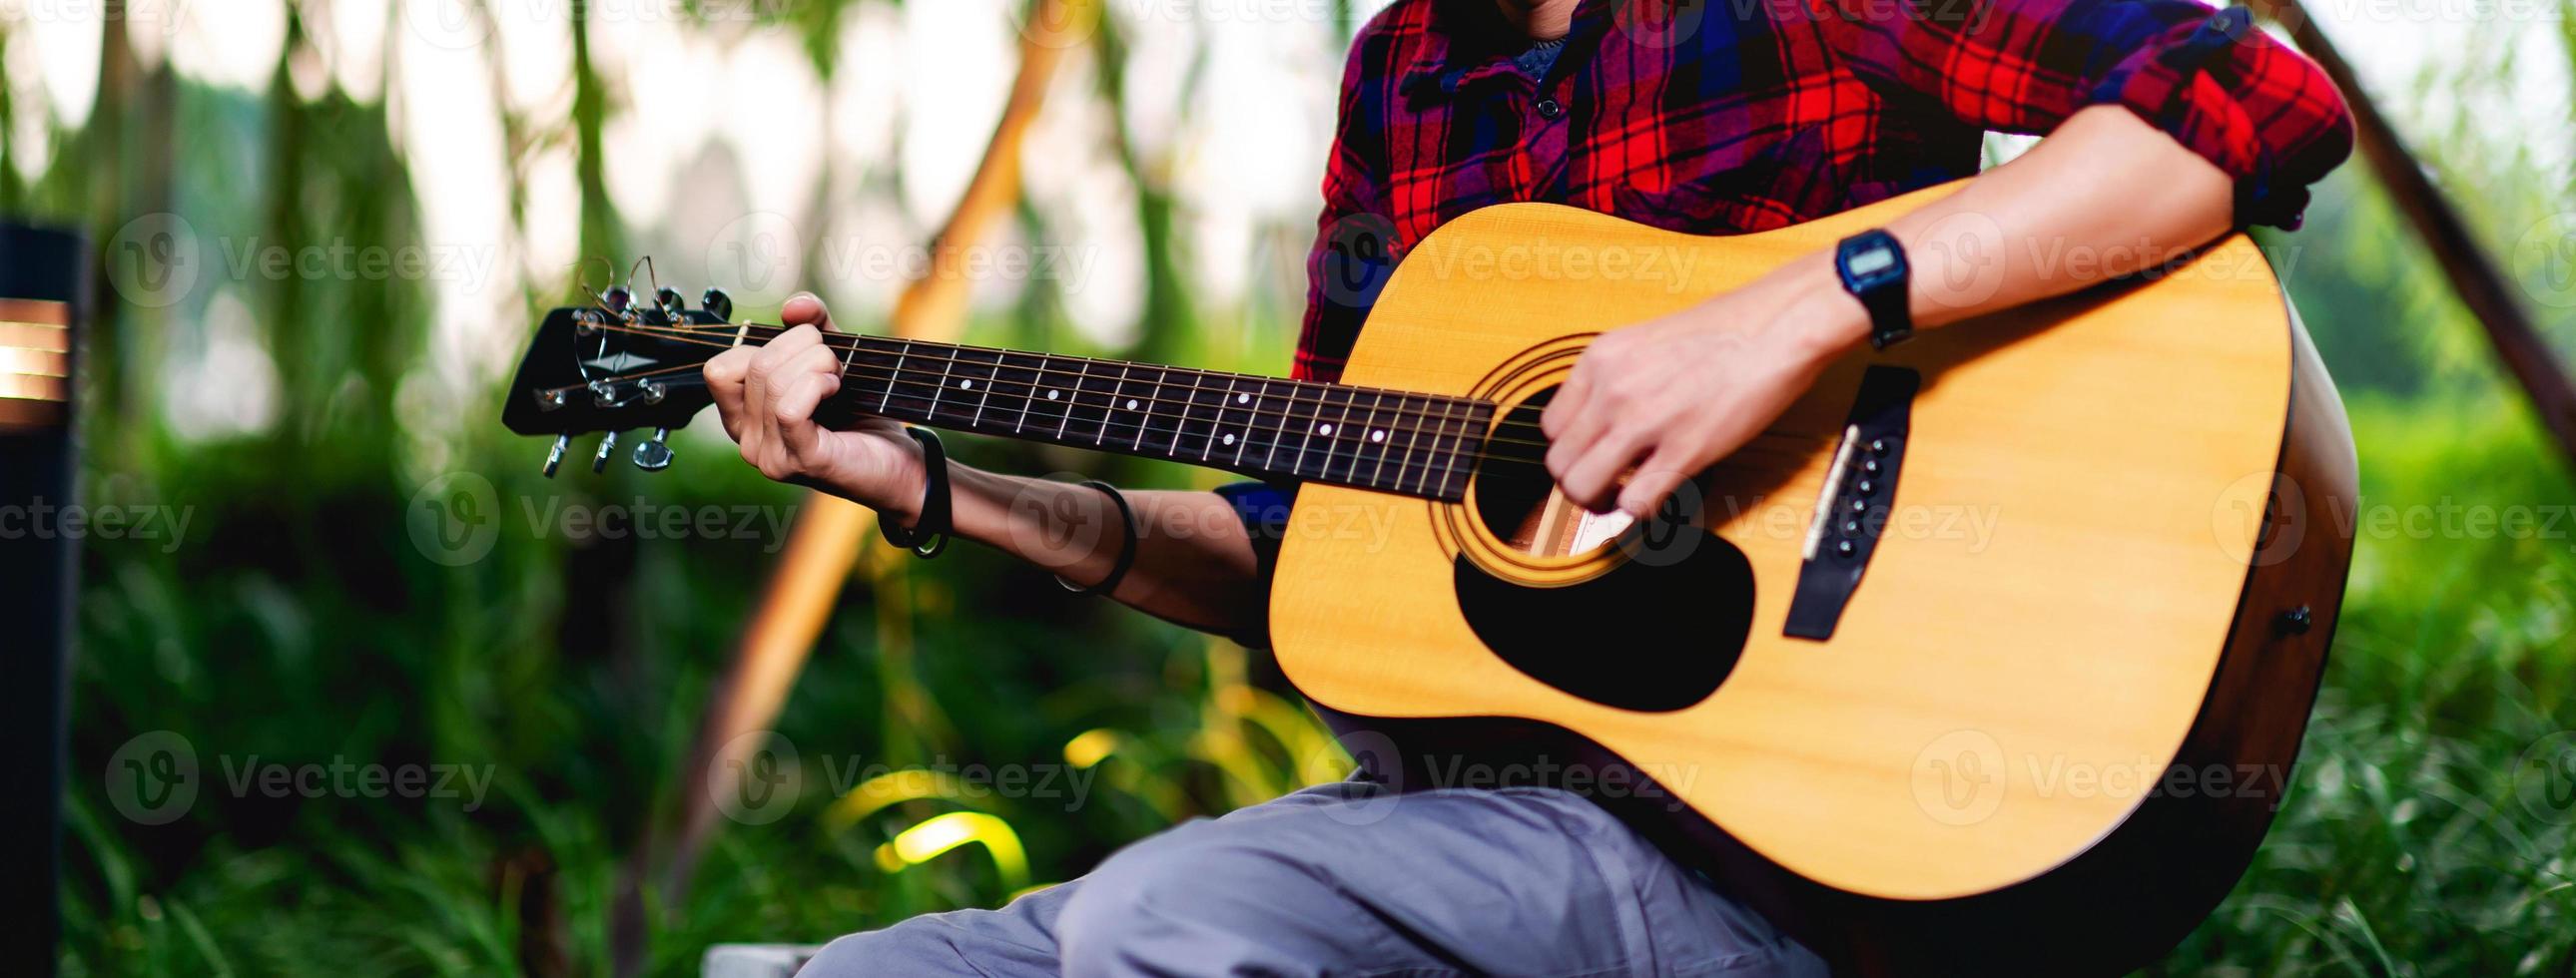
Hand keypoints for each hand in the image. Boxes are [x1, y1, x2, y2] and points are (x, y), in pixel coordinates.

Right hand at [703, 293, 929, 521]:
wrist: (900, 462)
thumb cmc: (861, 414)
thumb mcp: (830, 360)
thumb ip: (812, 327)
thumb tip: (795, 306)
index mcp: (743, 418)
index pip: (719, 369)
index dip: (764, 345)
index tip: (804, 352)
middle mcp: (747, 441)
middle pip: (755, 366)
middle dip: (803, 347)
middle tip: (835, 363)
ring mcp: (770, 456)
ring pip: (773, 382)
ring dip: (817, 363)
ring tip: (839, 377)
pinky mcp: (800, 461)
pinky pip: (789, 408)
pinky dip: (816, 385)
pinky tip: (836, 390)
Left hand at [1539, 279, 1863, 518]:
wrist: (1777, 326)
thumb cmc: (1726, 329)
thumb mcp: (1648, 340)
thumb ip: (1618, 377)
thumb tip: (1604, 419)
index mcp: (1600, 359)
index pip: (1550, 427)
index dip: (1570, 450)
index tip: (1591, 456)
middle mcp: (1612, 390)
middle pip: (1559, 464)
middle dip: (1579, 483)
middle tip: (1605, 486)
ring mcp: (1644, 421)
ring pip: (1582, 489)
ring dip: (1600, 504)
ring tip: (1623, 498)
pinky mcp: (1683, 451)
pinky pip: (1636, 503)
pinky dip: (1640, 511)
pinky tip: (1657, 499)